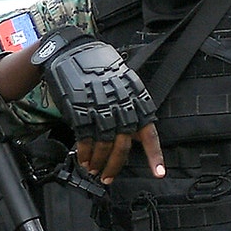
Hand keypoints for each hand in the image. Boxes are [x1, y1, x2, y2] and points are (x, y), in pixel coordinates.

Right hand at [39, 36, 163, 182]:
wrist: (71, 52)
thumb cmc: (97, 67)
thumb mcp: (123, 83)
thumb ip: (129, 109)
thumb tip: (131, 136)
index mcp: (135, 100)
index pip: (148, 133)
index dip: (153, 155)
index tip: (158, 173)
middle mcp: (121, 107)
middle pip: (122, 146)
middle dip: (114, 166)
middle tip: (107, 178)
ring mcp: (100, 110)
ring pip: (104, 146)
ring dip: (98, 162)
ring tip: (93, 170)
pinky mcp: (81, 111)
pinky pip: (85, 140)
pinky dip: (84, 153)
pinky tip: (82, 159)